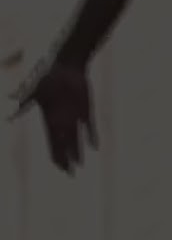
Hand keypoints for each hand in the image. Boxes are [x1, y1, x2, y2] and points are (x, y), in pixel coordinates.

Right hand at [9, 59, 98, 173]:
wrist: (66, 64)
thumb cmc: (47, 75)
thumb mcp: (34, 88)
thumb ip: (25, 99)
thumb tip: (9, 110)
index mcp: (49, 119)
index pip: (52, 142)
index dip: (56, 155)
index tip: (58, 168)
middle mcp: (62, 121)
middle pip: (65, 145)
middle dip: (67, 159)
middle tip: (70, 175)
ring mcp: (75, 116)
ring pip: (77, 139)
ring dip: (79, 151)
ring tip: (81, 165)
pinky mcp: (86, 109)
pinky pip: (90, 126)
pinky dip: (92, 136)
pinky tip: (95, 147)